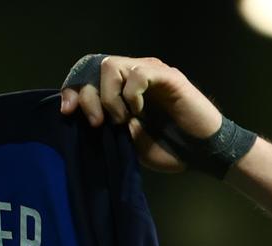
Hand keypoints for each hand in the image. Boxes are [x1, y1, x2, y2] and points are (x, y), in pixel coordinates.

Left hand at [57, 55, 222, 173]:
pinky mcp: (166, 76)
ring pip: (111, 66)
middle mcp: (133, 77)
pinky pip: (137, 73)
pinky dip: (132, 94)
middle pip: (94, 68)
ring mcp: (149, 73)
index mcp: (121, 91)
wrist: (203, 154)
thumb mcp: (131, 143)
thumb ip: (110, 127)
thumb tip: (88, 116)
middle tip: (96, 123)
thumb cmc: (171, 149)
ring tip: (124, 119)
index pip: (87, 76)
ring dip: (110, 96)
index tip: (67, 112)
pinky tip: (140, 112)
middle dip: (87, 96)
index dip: (72, 91)